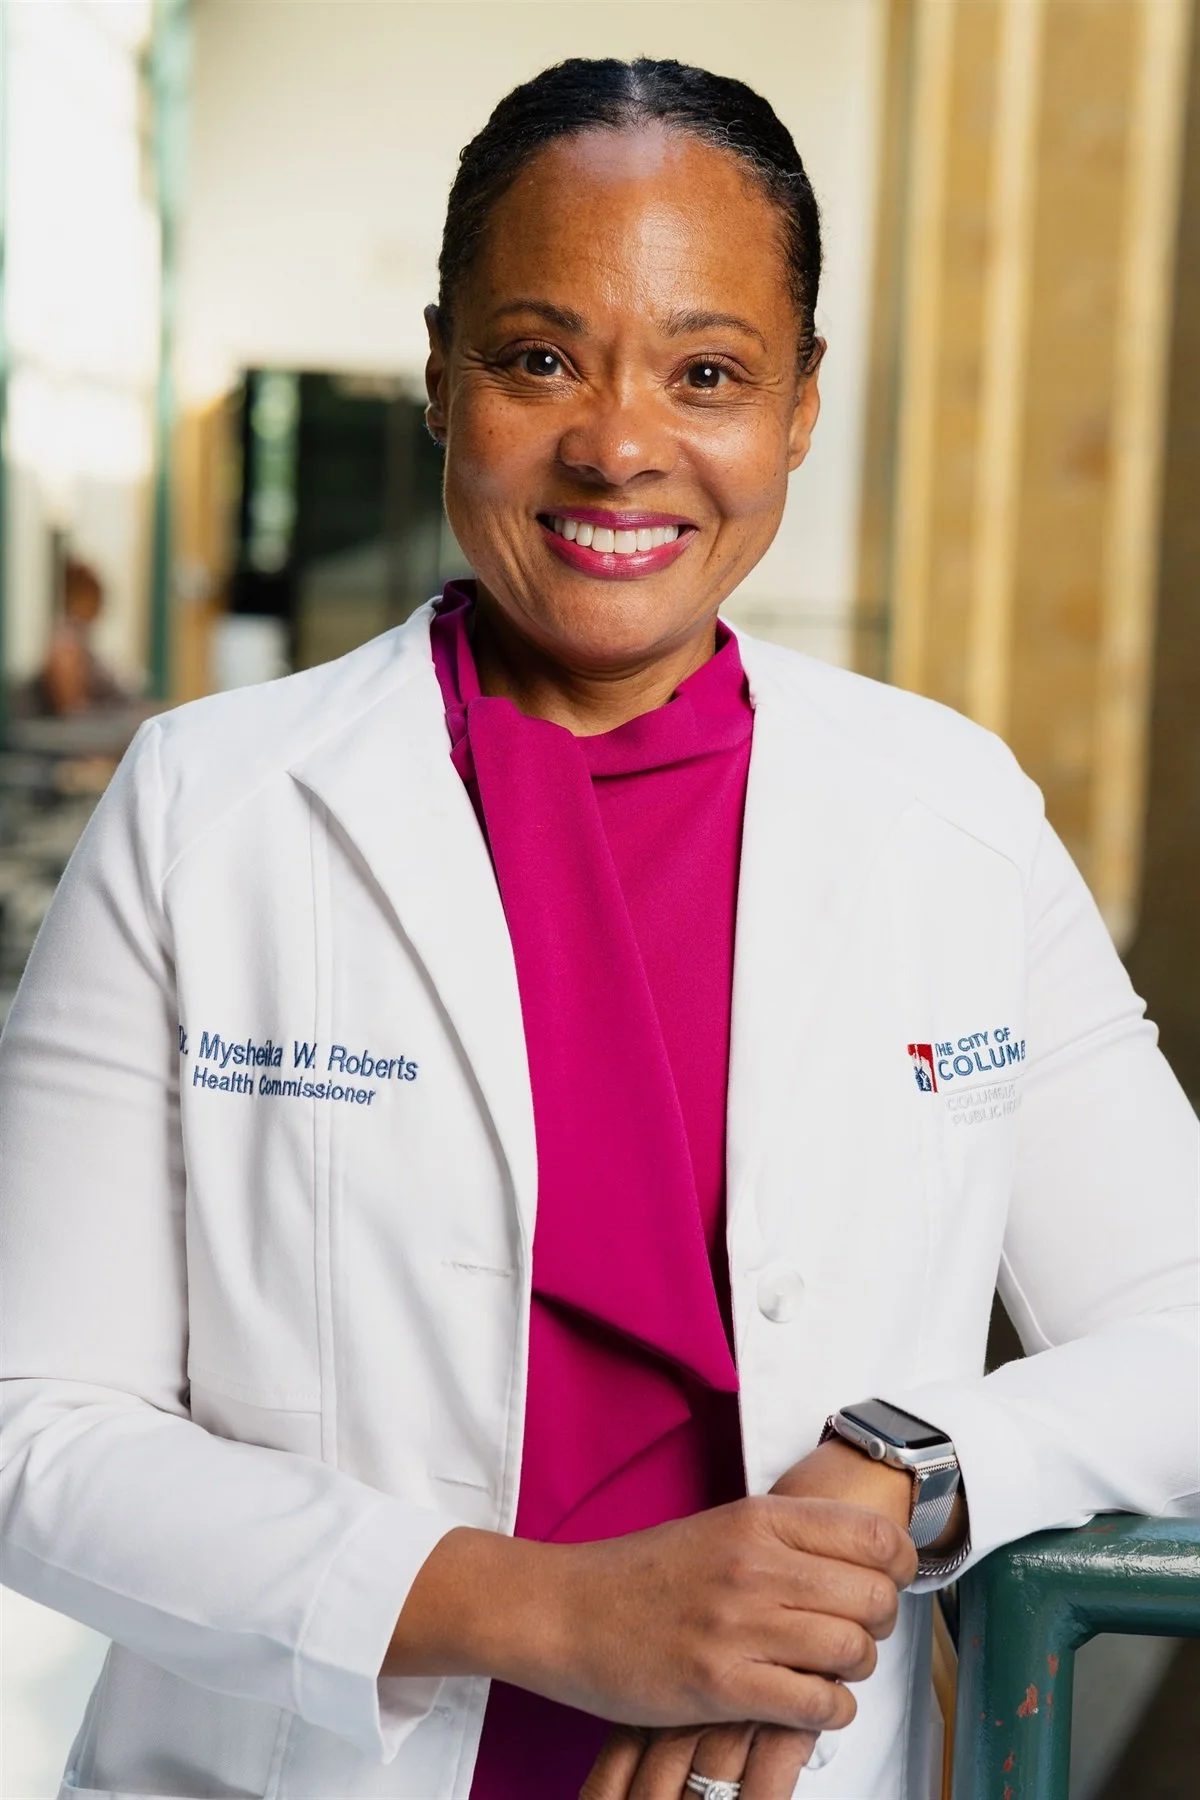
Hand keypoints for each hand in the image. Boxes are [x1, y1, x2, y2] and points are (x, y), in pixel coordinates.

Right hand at [576, 1444, 921, 1798]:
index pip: (873, 1536)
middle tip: (852, 1633)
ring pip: (853, 1652)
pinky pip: (818, 1704)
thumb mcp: (721, 1528)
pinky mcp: (721, 1684)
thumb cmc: (644, 1574)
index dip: (897, 1565)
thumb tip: (863, 1564)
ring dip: (852, 1670)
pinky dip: (829, 1710)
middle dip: (877, 1625)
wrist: (566, 1610)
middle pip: (873, 1598)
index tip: (886, 1582)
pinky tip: (807, 1701)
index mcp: (757, 1519)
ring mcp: (738, 1625)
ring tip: (825, 1669)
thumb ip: (787, 1540)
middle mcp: (754, 1565)